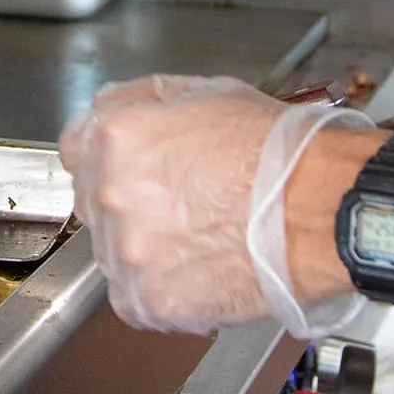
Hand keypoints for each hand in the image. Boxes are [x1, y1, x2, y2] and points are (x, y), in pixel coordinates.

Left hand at [58, 75, 372, 335]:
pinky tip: (199, 270)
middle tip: (179, 204)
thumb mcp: (205, 92)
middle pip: (94, 202)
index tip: (129, 168)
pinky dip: (161, 291)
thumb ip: (142, 99)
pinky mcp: (148, 301)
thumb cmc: (274, 153)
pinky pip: (136, 299)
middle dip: (126, 202)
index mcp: (116, 139)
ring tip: (199, 238)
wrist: (319, 212)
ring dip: (143, 250)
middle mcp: (111, 195)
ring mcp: (126, 253)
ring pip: (114, 253)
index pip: (74, 149)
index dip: (107, 156)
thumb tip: (113, 106)